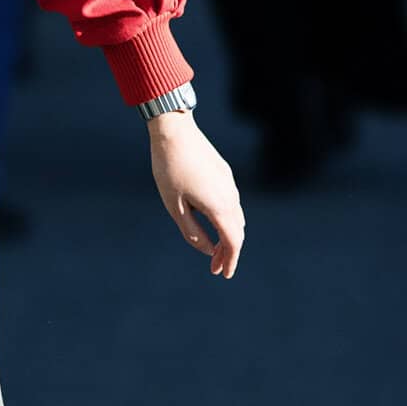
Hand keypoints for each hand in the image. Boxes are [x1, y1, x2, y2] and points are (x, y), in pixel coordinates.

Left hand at [147, 112, 243, 277]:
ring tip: (214, 249)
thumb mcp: (175, 206)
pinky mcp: (225, 173)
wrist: (174, 131)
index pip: (233, 241)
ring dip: (228, 235)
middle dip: (228, 252)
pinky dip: (227, 220)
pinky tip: (213, 223)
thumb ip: (192, 232)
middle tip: (215, 268)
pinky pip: (232, 203)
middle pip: (237, 231)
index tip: (224, 274)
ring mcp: (229, 183)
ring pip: (236, 217)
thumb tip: (208, 250)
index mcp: (219, 206)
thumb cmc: (169, 169)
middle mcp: (230, 195)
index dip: (230, 260)